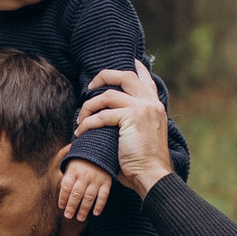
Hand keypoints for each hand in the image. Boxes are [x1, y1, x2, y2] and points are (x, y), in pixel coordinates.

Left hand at [58, 159, 113, 220]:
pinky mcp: (106, 181)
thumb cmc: (82, 159)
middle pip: (76, 193)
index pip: (66, 186)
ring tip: (80, 218)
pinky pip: (103, 195)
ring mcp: (96, 179)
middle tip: (69, 216)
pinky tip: (96, 213)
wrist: (101, 148)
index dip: (63, 198)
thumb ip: (65, 175)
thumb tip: (60, 191)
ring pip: (89, 196)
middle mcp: (84, 175)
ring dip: (84, 209)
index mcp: (73, 170)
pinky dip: (100, 205)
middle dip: (72, 206)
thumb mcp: (70, 161)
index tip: (61, 206)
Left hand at [75, 62, 173, 198]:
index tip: (128, 61)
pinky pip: (102, 115)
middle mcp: (151, 103)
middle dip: (105, 76)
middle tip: (90, 85)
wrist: (152, 174)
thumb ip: (134, 121)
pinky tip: (81, 132)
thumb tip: (113, 117)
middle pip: (126, 76)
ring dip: (89, 105)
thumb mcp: (144, 134)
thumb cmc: (144, 162)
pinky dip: (88, 123)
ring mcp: (142, 108)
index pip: (146, 79)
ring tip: (80, 118)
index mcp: (155, 106)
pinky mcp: (130, 118)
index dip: (136, 67)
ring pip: (108, 95)